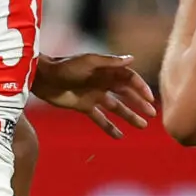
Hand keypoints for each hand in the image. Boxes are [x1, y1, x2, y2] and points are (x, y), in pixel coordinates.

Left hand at [31, 52, 157, 137]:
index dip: (140, 88)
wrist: (43, 78)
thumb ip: (110, 62)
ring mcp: (94, 96)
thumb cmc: (66, 66)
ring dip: (129, 116)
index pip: (129, 79)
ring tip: (142, 126)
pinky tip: (119, 137)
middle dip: (139, 104)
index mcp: (106, 71)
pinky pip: (100, 118)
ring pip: (117, 107)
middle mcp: (103, 83)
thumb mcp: (89, 62)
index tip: (150, 99)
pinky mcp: (84, 107)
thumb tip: (131, 58)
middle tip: (152, 115)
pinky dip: (109, 127)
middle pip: (126, 94)